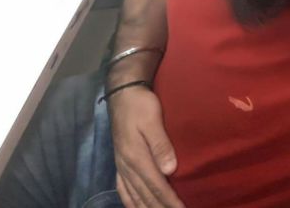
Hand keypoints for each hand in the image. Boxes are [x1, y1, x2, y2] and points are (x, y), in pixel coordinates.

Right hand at [109, 86, 183, 207]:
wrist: (122, 94)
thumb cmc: (140, 105)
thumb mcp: (152, 119)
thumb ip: (160, 144)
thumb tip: (170, 170)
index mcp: (137, 157)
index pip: (156, 185)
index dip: (169, 201)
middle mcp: (127, 166)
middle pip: (145, 195)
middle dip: (161, 207)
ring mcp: (121, 165)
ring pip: (134, 196)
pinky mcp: (119, 162)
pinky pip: (123, 189)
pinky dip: (130, 202)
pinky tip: (135, 207)